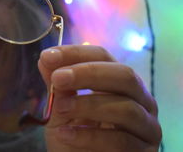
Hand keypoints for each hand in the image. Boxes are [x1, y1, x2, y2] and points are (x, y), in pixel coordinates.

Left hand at [38, 45, 161, 151]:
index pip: (103, 57)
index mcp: (118, 82)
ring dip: (88, 105)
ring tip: (60, 108)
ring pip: (126, 108)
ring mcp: (146, 127)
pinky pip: (121, 140)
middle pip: (124, 76)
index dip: (76, 53)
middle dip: (88, 73)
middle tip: (58, 78)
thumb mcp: (59, 109)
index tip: (48, 56)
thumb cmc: (73, 137)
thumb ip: (57, 86)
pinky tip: (65, 134)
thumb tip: (46, 58)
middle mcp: (140, 100)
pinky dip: (89, 135)